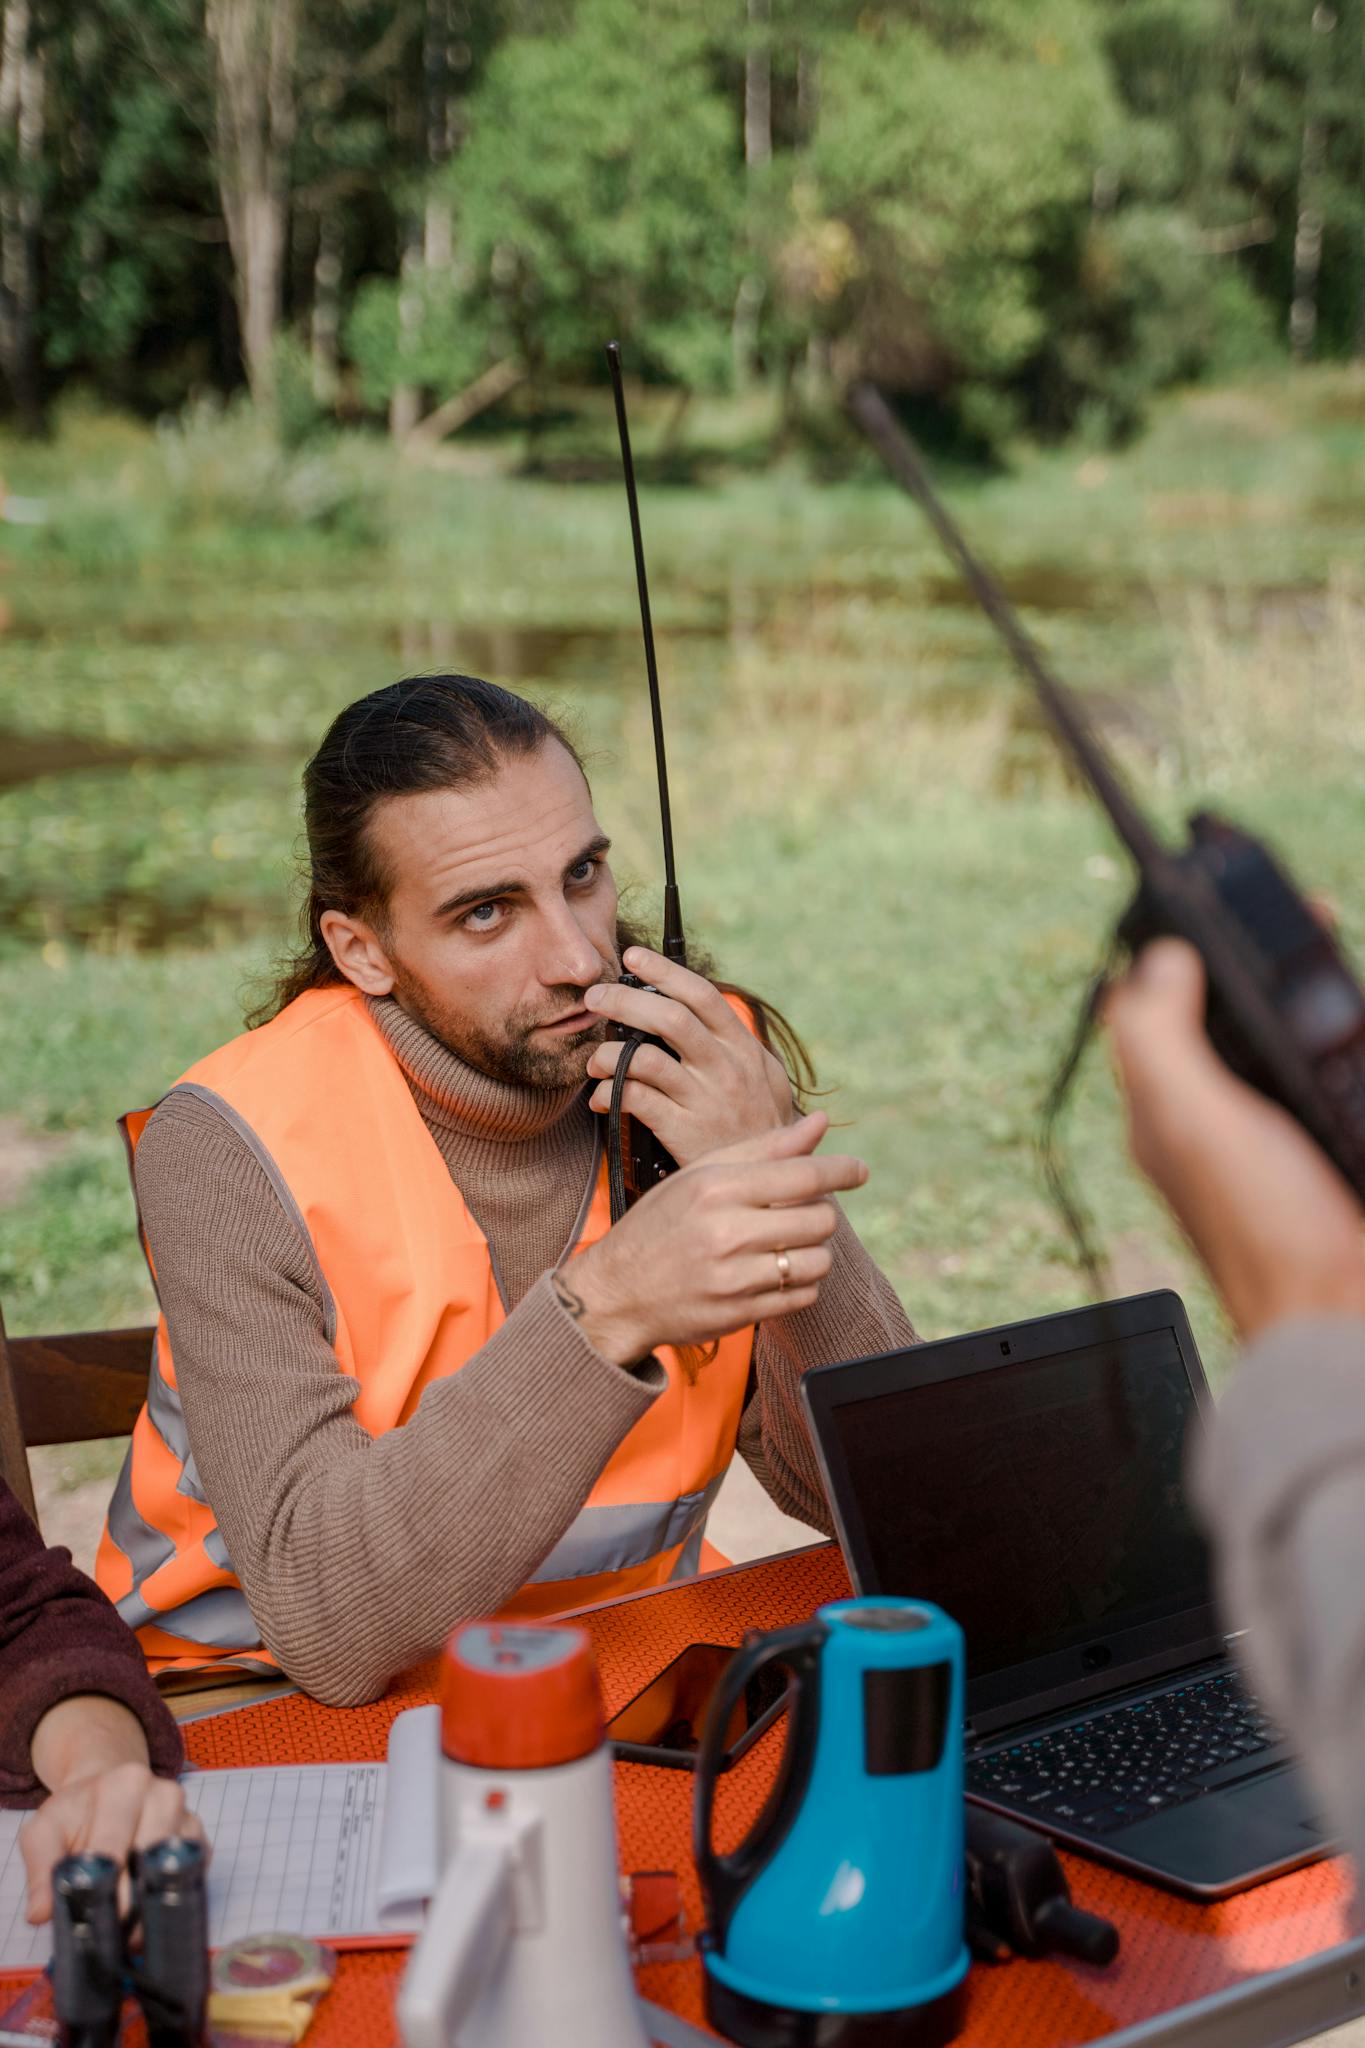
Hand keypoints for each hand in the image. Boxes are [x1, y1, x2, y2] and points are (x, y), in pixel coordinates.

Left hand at [21, 1695, 203, 1924]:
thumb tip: (41, 1913)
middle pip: (149, 1860)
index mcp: (126, 1783)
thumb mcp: (45, 1830)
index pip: (116, 1843)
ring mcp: (186, 1816)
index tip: (95, 1921)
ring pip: (173, 1871)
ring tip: (126, 1938)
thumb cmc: (74, 1813)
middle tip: (110, 1939)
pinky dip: (168, 1901)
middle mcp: (164, 1794)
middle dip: (129, 1904)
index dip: (104, 1885)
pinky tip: (145, 1919)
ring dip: (150, 1907)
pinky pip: (190, 1876)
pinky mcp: (198, 1840)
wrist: (105, 1789)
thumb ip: (41, 1869)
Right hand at [556, 1110, 866, 1363]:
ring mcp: (734, 1277)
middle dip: (820, 1214)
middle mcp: (726, 1231)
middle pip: (819, 1220)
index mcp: (717, 1187)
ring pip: (818, 1261)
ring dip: (814, 1251)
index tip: (859, 1170)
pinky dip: (802, 1282)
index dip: (841, 1170)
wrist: (617, 1292)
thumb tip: (819, 1123)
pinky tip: (776, 1271)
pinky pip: (804, 1295)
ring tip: (787, 1244)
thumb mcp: (701, 1175)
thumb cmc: (662, 1224)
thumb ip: (764, 1149)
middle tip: (799, 1213)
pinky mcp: (742, 1314)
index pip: (802, 1176)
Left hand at [584, 946, 794, 1163]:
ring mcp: (704, 1099)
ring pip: (645, 1058)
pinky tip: (600, 1099)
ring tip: (594, 1060)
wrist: (772, 1178)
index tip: (634, 957)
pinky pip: (635, 1100)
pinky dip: (609, 1094)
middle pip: (670, 1018)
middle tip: (596, 997)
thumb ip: (733, 1044)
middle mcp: (725, 1068)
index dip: (665, 971)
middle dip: (624, 1000)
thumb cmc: (761, 1125)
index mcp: (742, 1048)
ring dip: (608, 1053)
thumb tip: (695, 1009)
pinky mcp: (683, 1131)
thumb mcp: (764, 1076)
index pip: (702, 996)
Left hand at [1104, 938, 1364, 1339]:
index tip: (1223, 895)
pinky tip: (1355, 1025)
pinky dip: (1345, 1044)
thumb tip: (1157, 961)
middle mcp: (1217, 1113)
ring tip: (1332, 949)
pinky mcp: (1321, 1142)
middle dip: (1267, 960)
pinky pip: (1331, 1076)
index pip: (1156, 1004)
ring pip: (1281, 1039)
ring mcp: (1275, 1130)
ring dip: (1311, 999)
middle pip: (1231, 1010)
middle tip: (1313, 917)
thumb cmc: (1264, 1232)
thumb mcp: (1194, 1126)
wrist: (1344, 1322)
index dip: (1180, 947)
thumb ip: (1161, 1044)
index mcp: (1168, 1104)